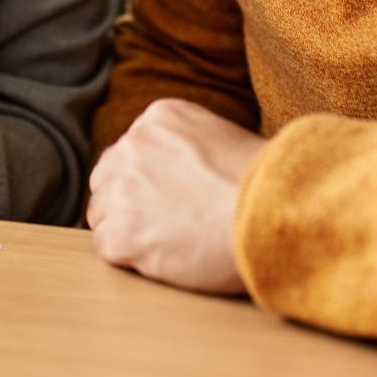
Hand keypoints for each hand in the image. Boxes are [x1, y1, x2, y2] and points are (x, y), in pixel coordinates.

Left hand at [87, 98, 265, 294]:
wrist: (273, 214)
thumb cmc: (265, 185)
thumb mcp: (225, 139)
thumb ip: (188, 149)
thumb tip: (177, 176)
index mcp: (159, 118)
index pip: (130, 151)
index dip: (148, 181)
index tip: (171, 199)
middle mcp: (133, 145)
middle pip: (107, 179)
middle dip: (128, 202)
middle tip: (163, 225)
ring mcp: (123, 189)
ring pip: (102, 214)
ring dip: (128, 232)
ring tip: (171, 244)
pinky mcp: (121, 232)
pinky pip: (107, 248)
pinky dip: (132, 258)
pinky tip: (167, 258)